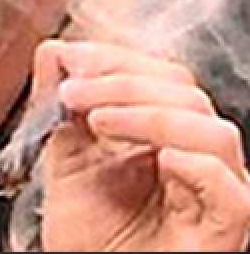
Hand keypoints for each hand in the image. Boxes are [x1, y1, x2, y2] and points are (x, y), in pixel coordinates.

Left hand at [34, 40, 249, 251]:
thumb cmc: (90, 235)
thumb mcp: (66, 154)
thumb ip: (61, 103)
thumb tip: (56, 51)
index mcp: (168, 133)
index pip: (163, 75)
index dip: (116, 60)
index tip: (70, 63)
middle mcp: (198, 158)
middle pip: (186, 93)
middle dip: (122, 81)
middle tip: (73, 94)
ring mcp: (217, 194)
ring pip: (213, 131)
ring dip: (150, 113)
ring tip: (99, 122)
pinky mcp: (225, 232)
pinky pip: (231, 189)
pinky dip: (195, 164)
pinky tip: (158, 160)